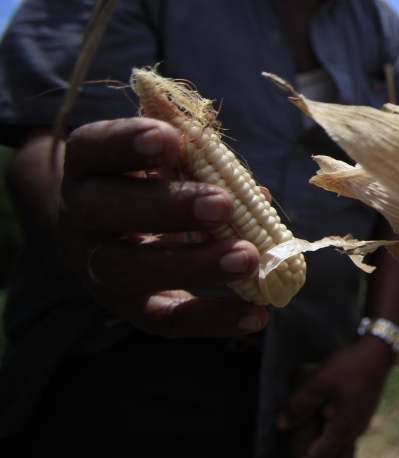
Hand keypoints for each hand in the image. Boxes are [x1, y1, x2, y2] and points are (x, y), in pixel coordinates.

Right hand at [54, 117, 268, 336]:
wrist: (105, 229)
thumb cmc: (151, 179)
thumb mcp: (164, 159)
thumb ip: (201, 161)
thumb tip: (258, 195)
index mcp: (89, 163)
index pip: (96, 146)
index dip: (129, 142)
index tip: (171, 139)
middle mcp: (80, 212)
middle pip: (107, 208)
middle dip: (168, 206)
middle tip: (222, 205)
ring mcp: (94, 263)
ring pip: (131, 269)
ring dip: (195, 265)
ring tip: (249, 258)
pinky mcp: (123, 304)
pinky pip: (162, 318)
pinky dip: (210, 319)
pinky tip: (255, 316)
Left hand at [271, 335, 393, 457]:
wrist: (378, 352)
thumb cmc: (349, 366)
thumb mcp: (318, 383)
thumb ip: (299, 405)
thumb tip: (282, 426)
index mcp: (342, 428)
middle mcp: (353, 432)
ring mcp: (359, 426)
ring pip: (339, 456)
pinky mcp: (361, 418)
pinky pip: (344, 444)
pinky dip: (331, 453)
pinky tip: (324, 448)